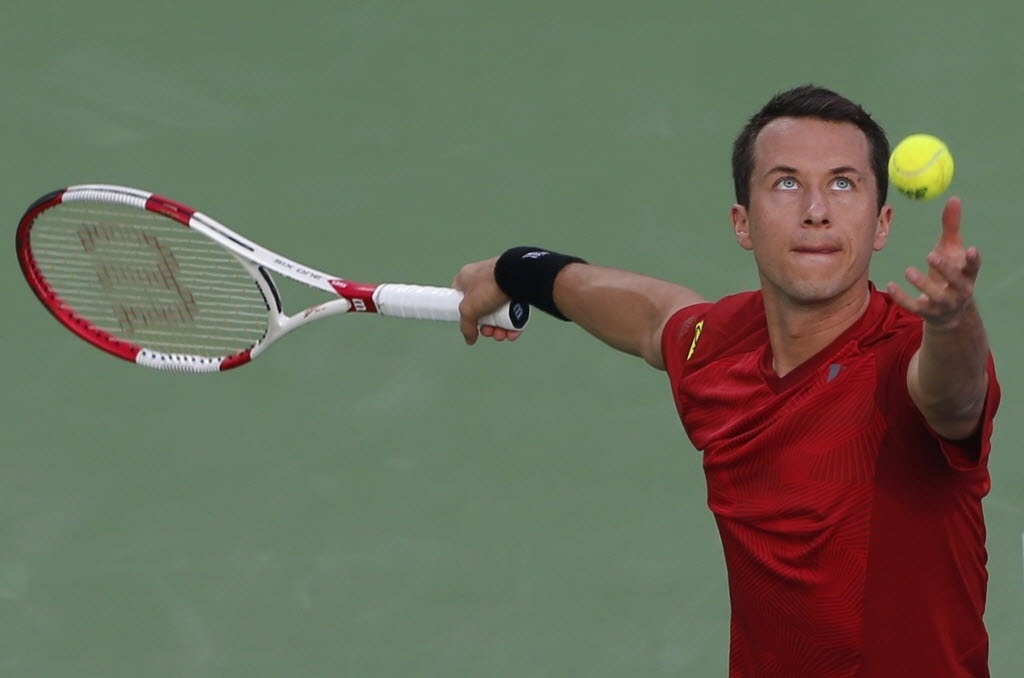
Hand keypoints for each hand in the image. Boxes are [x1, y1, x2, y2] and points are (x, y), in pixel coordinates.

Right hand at [453, 256, 523, 344]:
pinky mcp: (515, 290)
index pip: (459, 298)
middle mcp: (482, 280)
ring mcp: (500, 284)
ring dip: (499, 328)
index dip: (464, 313)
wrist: (517, 277)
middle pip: (481, 310)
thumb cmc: (489, 285)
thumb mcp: (468, 309)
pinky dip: (512, 323)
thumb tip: (469, 338)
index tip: (470, 323)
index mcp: (466, 278)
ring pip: (498, 312)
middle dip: (486, 326)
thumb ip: (466, 326)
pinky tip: (512, 333)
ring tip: (502, 334)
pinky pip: (512, 309)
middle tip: (489, 331)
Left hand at [887, 197, 981, 328]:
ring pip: (936, 296)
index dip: (973, 260)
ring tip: (908, 270)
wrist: (948, 311)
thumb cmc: (949, 272)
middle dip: (945, 269)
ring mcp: (944, 304)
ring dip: (923, 284)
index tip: (971, 249)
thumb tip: (954, 198)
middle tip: (930, 255)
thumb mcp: (951, 249)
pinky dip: (902, 297)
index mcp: (968, 274)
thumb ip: (952, 227)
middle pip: (956, 281)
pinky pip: (914, 307)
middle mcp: (960, 291)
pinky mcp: (928, 313)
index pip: (974, 268)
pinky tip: (889, 285)